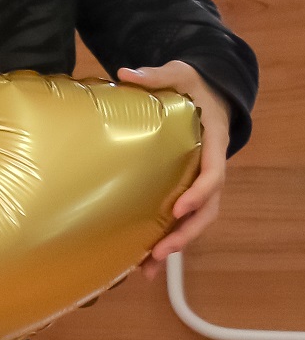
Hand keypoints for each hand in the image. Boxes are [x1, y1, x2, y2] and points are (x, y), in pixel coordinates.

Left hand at [117, 60, 231, 277]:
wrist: (206, 95)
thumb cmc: (193, 86)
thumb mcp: (180, 74)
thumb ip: (157, 75)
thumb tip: (126, 73)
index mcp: (214, 144)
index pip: (213, 173)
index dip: (200, 191)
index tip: (181, 206)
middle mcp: (210, 170)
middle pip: (207, 209)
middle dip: (186, 232)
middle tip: (161, 251)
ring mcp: (199, 184)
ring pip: (195, 222)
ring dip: (175, 245)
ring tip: (148, 267)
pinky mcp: (184, 190)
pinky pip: (180, 219)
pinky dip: (165, 239)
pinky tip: (142, 262)